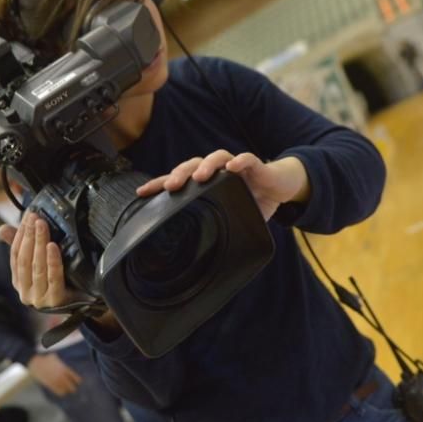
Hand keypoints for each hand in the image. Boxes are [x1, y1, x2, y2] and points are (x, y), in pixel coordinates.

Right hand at [0, 212, 78, 308]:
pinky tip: (53, 246)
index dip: (20, 235)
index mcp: (20, 282)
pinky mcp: (56, 301)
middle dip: (29, 236)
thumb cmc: (62, 281)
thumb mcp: (42, 263)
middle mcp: (26, 292)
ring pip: (37, 267)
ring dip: (39, 244)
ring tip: (43, 226)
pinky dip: (53, 261)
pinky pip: (54, 278)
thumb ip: (24, 247)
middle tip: (35, 218)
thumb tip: (2, 228)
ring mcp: (40, 299)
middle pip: (25, 260)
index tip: (27, 217)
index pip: (15, 255)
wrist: (85, 304)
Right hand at [27, 353, 81, 396]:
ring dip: (67, 391)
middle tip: (74, 390)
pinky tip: (62, 394)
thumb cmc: (45, 359)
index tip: (79, 383)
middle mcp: (61, 375)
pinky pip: (56, 390)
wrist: (36, 363)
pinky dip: (60, 392)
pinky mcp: (49, 384)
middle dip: (73, 388)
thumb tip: (63, 365)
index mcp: (63, 368)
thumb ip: (60, 362)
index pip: (73, 376)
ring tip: (68, 392)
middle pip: (70, 384)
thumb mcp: (55, 358)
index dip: (77, 380)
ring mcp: (55, 380)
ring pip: (64, 388)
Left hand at [135, 150, 309, 219]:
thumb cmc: (252, 201)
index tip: (142, 193)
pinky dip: (239, 162)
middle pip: (192, 165)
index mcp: (206, 183)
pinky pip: (247, 159)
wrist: (280, 186)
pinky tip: (232, 167)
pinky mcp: (255, 165)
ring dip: (206, 165)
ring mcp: (234, 166)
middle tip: (171, 187)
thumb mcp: (231, 218)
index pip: (179, 180)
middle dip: (180, 174)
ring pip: (216, 157)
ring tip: (200, 176)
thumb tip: (202, 264)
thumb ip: (217, 231)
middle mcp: (216, 171)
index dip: (160, 184)